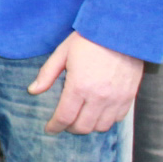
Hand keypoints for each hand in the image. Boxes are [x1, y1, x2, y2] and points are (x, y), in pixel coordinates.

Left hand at [29, 31, 144, 134]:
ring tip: (80, 118)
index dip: (55, 126)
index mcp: (79, 87)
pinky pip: (117, 118)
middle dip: (70, 128)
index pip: (64, 117)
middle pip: (83, 127)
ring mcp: (116, 99)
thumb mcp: (62, 53)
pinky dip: (106, 120)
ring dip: (89, 126)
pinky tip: (98, 112)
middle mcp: (98, 97)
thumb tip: (33, 90)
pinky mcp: (129, 96)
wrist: (121, 31)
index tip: (50, 129)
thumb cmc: (88, 39)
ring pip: (101, 126)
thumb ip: (47, 74)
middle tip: (64, 123)